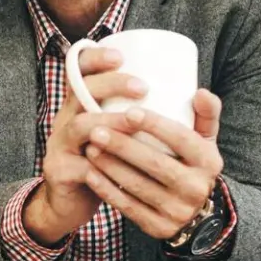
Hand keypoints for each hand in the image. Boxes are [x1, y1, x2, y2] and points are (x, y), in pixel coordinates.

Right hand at [22, 47, 146, 244]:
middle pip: (79, 92)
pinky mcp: (59, 172)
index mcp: (81, 105)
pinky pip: (79, 166)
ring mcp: (59, 145)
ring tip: (134, 122)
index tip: (120, 56)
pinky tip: (121, 166)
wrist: (69, 204)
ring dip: (108, 122)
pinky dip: (101, 165)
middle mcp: (65, 119)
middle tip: (142, 88)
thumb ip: (159, 118)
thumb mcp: (124, 137)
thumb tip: (201, 94)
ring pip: (79, 126)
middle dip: (110, 85)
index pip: (79, 71)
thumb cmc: (108, 165)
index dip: (94, 59)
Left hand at [81, 90, 224, 238]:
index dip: (155, 125)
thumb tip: (200, 91)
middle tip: (96, 129)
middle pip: (156, 163)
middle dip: (123, 146)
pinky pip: (128, 207)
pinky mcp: (159, 228)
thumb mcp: (205, 140)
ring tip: (90, 147)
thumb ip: (206, 113)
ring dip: (110, 166)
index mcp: (210, 162)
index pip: (181, 139)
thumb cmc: (192, 164)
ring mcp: (178, 211)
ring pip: (138, 186)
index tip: (128, 111)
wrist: (195, 214)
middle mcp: (197, 188)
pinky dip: (107, 189)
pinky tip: (91, 173)